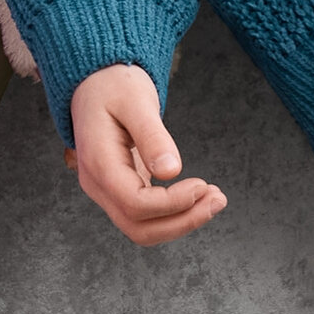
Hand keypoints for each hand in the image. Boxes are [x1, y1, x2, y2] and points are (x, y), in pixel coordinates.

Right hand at [68, 64, 225, 245]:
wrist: (94, 84)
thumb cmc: (113, 86)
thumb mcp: (135, 101)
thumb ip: (152, 136)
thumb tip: (171, 171)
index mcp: (98, 163)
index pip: (134, 203)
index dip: (172, 203)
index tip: (201, 185)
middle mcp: (98, 185)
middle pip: (138, 227)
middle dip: (182, 222)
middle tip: (218, 200)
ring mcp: (106, 191)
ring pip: (142, 229)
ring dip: (181, 222)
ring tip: (214, 200)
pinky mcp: (120, 190)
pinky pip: (145, 216)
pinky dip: (174, 213)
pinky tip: (198, 196)